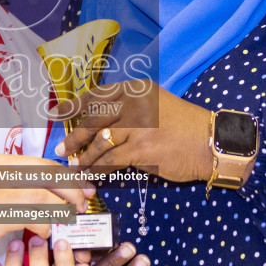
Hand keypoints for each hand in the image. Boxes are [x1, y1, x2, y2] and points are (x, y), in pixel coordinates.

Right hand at [0, 153, 94, 261]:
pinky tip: (42, 233)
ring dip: (60, 212)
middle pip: (51, 177)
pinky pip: (33, 216)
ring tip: (63, 223)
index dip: (71, 178)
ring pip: (45, 196)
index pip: (48, 165)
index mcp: (3, 164)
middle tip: (80, 208)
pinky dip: (45, 226)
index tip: (87, 190)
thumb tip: (59, 194)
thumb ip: (22, 188)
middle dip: (72, 193)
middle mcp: (1, 172)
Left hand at [54, 81, 214, 182]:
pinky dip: (98, 169)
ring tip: (75, 166)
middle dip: (74, 137)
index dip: (73, 105)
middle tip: (61, 150)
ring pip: (100, 142)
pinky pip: (111, 160)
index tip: (56, 114)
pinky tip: (92, 175)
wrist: (210, 143)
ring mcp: (138, 125)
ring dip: (84, 157)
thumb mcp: (155, 105)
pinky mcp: (142, 148)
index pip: (96, 95)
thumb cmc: (183, 127)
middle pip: (93, 120)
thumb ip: (129, 108)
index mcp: (136, 90)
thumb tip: (97, 124)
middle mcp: (135, 103)